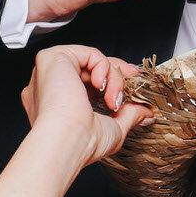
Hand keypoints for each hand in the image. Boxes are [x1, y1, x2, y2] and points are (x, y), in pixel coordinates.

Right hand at [19, 45, 149, 169]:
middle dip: (118, 73)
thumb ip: (128, 115)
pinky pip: (88, 54)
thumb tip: (145, 112)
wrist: (67, 141)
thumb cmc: (83, 142)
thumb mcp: (113, 128)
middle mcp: (51, 86)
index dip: (113, 80)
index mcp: (59, 102)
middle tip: (134, 78)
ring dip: (113, 77)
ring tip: (113, 98)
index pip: (88, 81)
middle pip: (91, 67)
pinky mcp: (51, 59)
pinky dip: (103, 66)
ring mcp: (50, 73)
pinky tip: (101, 85)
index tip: (133, 84)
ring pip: (92, 61)